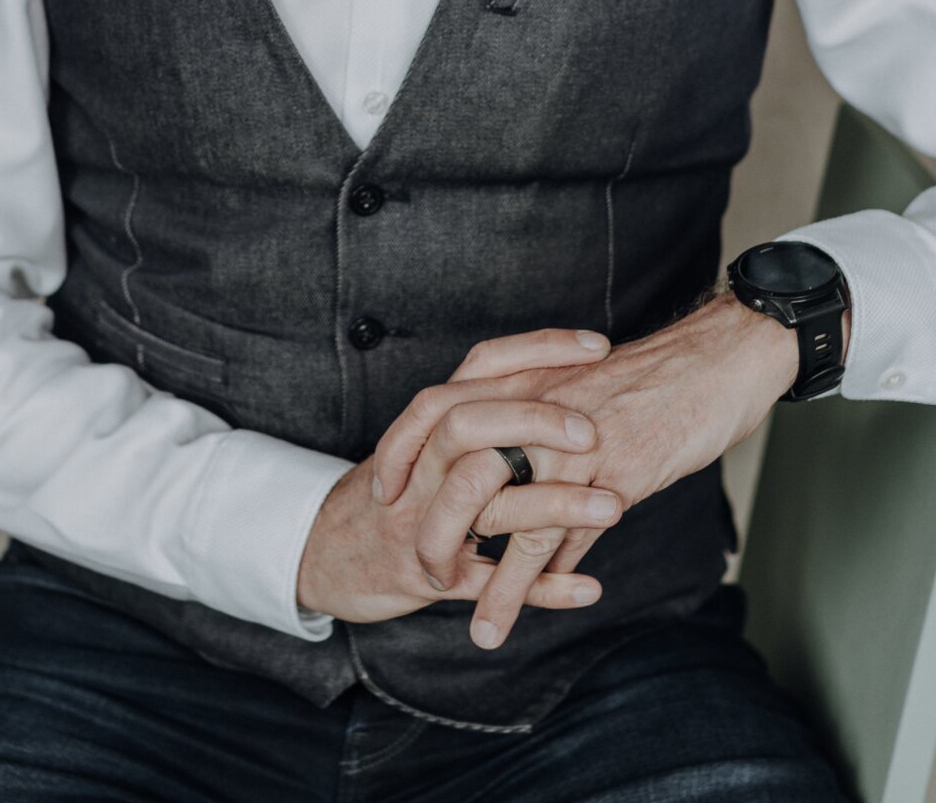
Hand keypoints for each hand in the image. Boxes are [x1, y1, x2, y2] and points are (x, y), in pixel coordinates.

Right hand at [295, 326, 621, 623]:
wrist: (324, 550)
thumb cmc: (399, 486)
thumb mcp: (429, 436)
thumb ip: (485, 405)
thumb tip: (567, 372)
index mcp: (431, 420)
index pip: (483, 364)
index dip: (540, 350)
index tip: (600, 346)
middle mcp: (423, 463)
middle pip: (469, 424)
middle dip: (532, 422)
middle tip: (591, 431)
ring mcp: (423, 520)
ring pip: (485, 505)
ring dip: (552, 506)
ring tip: (612, 507)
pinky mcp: (428, 575)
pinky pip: (488, 582)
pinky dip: (539, 589)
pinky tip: (587, 588)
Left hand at [372, 292, 803, 649]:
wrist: (715, 362)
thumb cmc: (654, 374)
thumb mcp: (582, 383)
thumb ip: (542, 416)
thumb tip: (518, 460)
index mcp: (524, 377)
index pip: (440, 407)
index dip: (404, 447)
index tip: (386, 486)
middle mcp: (537, 407)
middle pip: (463, 470)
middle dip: (438, 527)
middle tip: (421, 570)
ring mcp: (571, 444)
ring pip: (512, 517)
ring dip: (490, 580)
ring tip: (479, 625)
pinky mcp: (611, 476)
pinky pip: (562, 537)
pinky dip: (538, 583)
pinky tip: (525, 614)